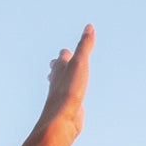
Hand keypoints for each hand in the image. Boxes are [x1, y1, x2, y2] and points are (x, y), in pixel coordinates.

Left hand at [37, 23, 93, 142]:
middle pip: (56, 71)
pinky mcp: (67, 109)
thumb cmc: (69, 89)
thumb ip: (84, 46)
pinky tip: (73, 102)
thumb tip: (89, 26)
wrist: (62, 119)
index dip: (65, 53)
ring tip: (63, 81)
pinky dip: (70, 98)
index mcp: (60, 69)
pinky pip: (69, 101)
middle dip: (58, 66)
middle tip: (57, 63)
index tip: (66, 51)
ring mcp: (62, 97)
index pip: (62, 56)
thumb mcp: (80, 63)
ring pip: (61, 86)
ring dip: (61, 82)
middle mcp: (58, 82)